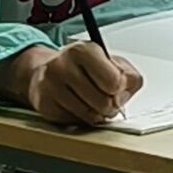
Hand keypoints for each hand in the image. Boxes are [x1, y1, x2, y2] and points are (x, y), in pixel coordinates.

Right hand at [0, 39, 141, 128]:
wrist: (45, 71)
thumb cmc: (81, 67)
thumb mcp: (109, 61)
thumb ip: (129, 76)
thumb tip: (125, 95)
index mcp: (83, 50)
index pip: (114, 81)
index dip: (121, 90)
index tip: (118, 88)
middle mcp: (63, 66)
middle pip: (104, 102)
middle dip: (111, 105)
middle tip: (107, 99)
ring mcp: (50, 86)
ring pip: (90, 116)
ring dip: (97, 114)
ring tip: (92, 102)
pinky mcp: (44, 104)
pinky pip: (74, 122)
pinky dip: (80, 118)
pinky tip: (76, 106)